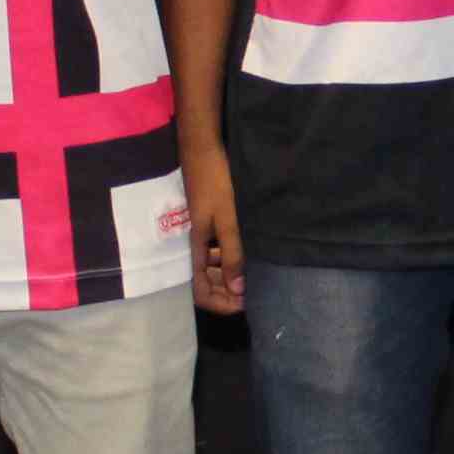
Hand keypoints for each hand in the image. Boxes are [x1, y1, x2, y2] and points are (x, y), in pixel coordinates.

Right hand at [183, 135, 246, 315]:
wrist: (203, 149)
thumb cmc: (215, 182)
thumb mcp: (228, 219)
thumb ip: (233, 253)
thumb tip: (238, 289)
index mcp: (197, 249)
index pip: (201, 292)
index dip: (221, 304)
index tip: (246, 304)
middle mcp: (198, 247)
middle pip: (208, 284)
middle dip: (229, 294)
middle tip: (257, 294)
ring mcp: (203, 235)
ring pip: (214, 269)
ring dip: (232, 277)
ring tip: (256, 277)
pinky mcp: (210, 224)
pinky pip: (219, 252)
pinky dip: (232, 260)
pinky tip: (250, 255)